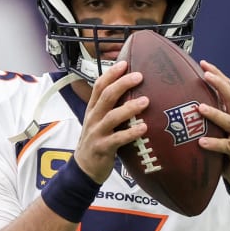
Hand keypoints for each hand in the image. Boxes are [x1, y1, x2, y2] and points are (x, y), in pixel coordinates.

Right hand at [74, 61, 149, 183]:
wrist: (84, 168)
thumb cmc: (97, 141)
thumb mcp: (99, 121)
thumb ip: (111, 108)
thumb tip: (133, 92)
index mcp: (93, 109)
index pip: (99, 86)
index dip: (111, 73)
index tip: (125, 62)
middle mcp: (93, 118)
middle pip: (106, 96)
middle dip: (122, 84)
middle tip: (139, 76)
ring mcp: (97, 133)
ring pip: (112, 116)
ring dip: (130, 107)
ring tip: (145, 101)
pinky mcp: (102, 148)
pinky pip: (118, 139)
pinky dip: (131, 133)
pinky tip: (144, 128)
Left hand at [196, 60, 229, 187]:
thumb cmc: (227, 147)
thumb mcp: (219, 129)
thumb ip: (208, 117)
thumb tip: (182, 104)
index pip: (228, 88)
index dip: (217, 75)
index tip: (203, 63)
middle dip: (219, 84)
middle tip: (205, 75)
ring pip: (229, 121)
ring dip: (214, 113)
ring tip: (199, 108)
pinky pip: (226, 146)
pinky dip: (214, 143)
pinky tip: (201, 142)